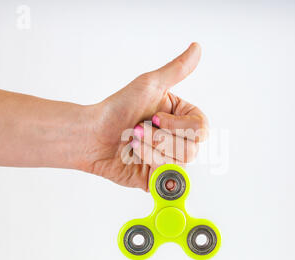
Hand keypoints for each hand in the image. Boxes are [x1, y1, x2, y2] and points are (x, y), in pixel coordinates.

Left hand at [80, 43, 207, 189]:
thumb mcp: (150, 85)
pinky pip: (166, 176)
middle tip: (139, 129)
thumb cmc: (117, 108)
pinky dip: (149, 162)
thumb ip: (177, 70)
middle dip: (161, 138)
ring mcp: (169, 160)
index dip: (180, 126)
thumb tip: (196, 47)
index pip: (202, 129)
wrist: (92, 134)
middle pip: (193, 148)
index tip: (155, 116)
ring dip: (152, 149)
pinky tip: (134, 155)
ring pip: (180, 162)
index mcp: (181, 119)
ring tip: (134, 141)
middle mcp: (178, 140)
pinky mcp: (157, 177)